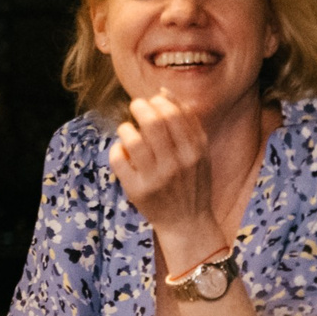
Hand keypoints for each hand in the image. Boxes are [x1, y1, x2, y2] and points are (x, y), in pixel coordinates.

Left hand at [106, 91, 223, 267]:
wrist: (187, 223)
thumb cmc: (191, 182)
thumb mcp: (199, 153)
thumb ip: (187, 123)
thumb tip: (164, 92)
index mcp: (195, 151)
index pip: (174, 114)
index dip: (158, 101)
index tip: (152, 100)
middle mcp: (177, 164)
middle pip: (153, 123)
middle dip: (140, 107)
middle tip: (136, 106)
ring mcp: (156, 178)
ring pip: (133, 139)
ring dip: (126, 128)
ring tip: (128, 130)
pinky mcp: (136, 190)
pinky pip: (118, 159)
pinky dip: (116, 149)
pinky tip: (122, 150)